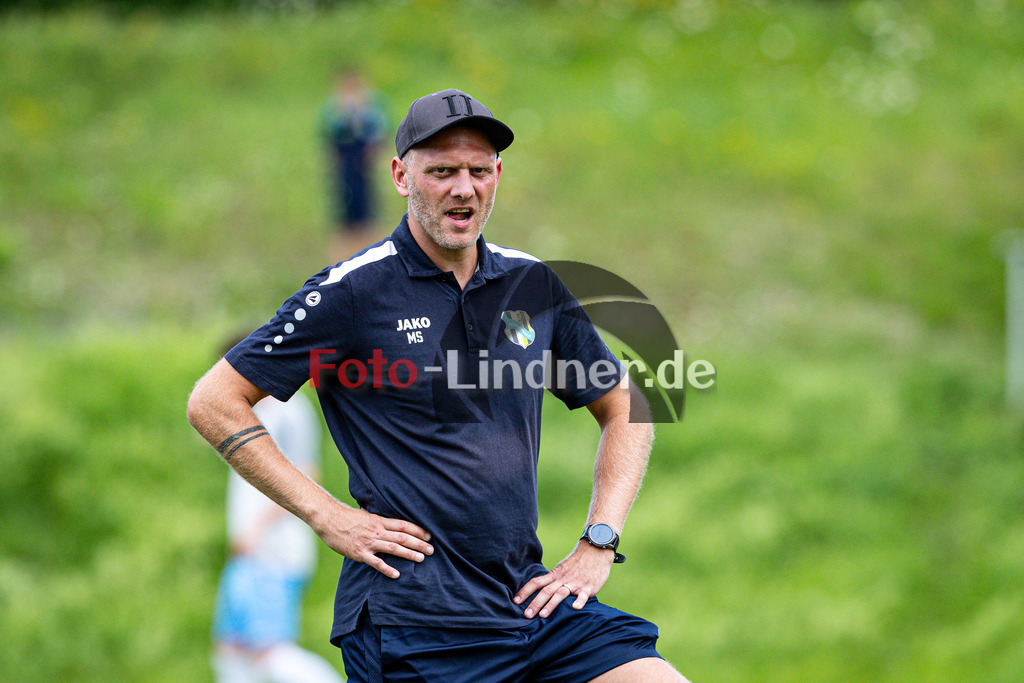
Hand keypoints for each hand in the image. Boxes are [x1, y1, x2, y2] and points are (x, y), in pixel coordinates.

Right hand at [315, 504, 432, 579]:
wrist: (329, 520)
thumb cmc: (347, 517)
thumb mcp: (367, 514)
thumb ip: (379, 519)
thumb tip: (390, 521)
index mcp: (380, 521)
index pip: (403, 525)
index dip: (417, 530)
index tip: (429, 535)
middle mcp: (377, 531)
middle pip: (402, 537)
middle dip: (419, 543)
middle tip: (431, 550)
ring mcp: (369, 542)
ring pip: (393, 548)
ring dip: (409, 553)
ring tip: (421, 559)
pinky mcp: (359, 553)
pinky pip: (375, 562)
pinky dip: (387, 568)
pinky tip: (396, 574)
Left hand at [513, 543, 614, 618]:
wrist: (596, 548)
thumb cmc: (578, 562)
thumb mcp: (562, 568)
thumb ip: (554, 580)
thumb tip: (540, 592)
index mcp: (555, 574)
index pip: (537, 582)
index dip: (525, 591)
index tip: (515, 601)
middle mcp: (563, 579)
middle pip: (546, 591)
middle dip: (535, 603)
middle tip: (526, 615)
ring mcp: (575, 583)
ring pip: (560, 594)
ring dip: (551, 604)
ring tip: (543, 616)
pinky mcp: (589, 587)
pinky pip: (583, 595)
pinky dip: (579, 601)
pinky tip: (575, 608)